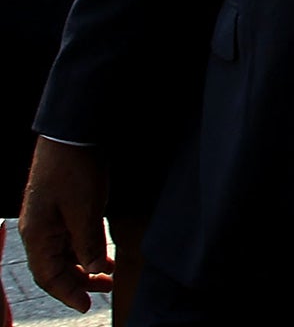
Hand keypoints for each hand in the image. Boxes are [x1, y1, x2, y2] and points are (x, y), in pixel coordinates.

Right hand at [20, 138, 111, 310]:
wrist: (72, 134)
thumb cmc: (73, 169)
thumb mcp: (85, 208)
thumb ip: (88, 241)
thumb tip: (94, 268)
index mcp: (38, 235)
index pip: (48, 276)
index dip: (67, 292)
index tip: (85, 305)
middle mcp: (41, 230)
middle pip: (56, 267)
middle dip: (79, 282)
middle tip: (104, 291)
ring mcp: (50, 219)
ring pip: (65, 253)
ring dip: (85, 266)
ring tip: (109, 275)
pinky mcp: (63, 208)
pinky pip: (72, 237)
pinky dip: (87, 248)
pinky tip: (104, 253)